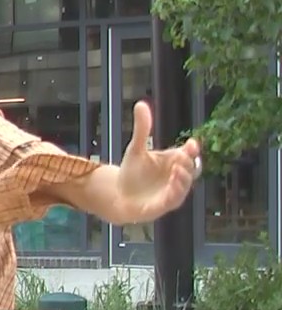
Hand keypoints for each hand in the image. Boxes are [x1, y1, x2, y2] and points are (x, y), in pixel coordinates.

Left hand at [115, 101, 201, 222]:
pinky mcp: (164, 205)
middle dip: (188, 162)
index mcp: (174, 162)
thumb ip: (142, 129)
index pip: (189, 154)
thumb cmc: (132, 172)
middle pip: (190, 169)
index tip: (190, 143)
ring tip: (177, 168)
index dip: (191, 149)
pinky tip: (172, 183)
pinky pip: (174, 199)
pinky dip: (175, 191)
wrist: (118, 194)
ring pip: (184, 185)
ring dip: (184, 177)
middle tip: (182, 155)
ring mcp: (172, 192)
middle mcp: (177, 177)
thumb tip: (140, 104)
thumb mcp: (136, 148)